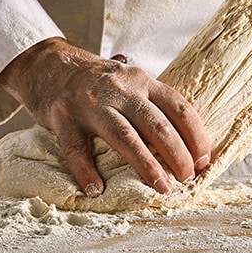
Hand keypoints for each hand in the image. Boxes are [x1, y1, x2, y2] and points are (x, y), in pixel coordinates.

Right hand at [0, 37, 210, 196]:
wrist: (46, 63)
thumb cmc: (94, 79)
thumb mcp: (127, 80)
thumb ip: (150, 101)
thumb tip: (185, 140)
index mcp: (140, 81)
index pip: (178, 107)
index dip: (196, 135)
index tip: (205, 159)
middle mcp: (119, 89)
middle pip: (157, 125)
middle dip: (178, 155)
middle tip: (188, 179)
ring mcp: (90, 103)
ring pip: (125, 137)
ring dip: (147, 166)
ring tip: (162, 187)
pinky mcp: (62, 117)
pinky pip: (77, 149)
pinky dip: (86, 172)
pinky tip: (96, 190)